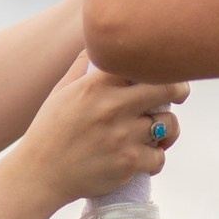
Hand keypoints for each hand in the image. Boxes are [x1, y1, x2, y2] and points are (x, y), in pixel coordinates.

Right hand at [13, 54, 188, 202]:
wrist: (39, 174)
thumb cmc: (49, 130)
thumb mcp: (61, 92)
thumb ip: (81, 67)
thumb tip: (95, 44)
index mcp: (96, 84)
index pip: (141, 63)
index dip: (158, 65)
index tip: (163, 70)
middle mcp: (112, 106)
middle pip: (167, 87)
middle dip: (180, 89)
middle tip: (179, 94)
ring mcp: (123, 136)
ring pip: (169, 125)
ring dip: (167, 130)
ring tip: (157, 134)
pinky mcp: (128, 163)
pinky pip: (160, 157)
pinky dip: (155, 159)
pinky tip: (145, 158)